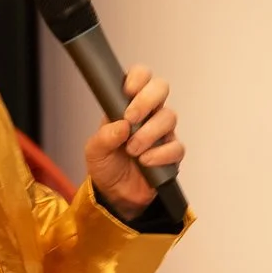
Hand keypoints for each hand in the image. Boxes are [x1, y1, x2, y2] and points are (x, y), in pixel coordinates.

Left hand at [84, 67, 182, 218]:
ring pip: (169, 117)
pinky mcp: (172, 153)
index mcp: (127, 105)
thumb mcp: (94, 151)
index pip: (141, 77)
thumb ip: (103, 137)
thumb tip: (121, 125)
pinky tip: (145, 162)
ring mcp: (162, 132)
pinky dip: (160, 154)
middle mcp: (148, 114)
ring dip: (149, 133)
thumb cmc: (106, 166)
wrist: (116, 195)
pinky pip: (176, 146)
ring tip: (132, 150)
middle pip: (161, 88)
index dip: (139, 77)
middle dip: (147, 100)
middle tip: (131, 118)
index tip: (128, 90)